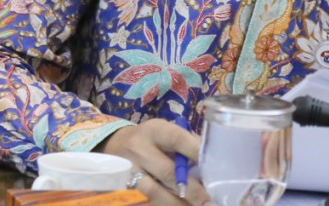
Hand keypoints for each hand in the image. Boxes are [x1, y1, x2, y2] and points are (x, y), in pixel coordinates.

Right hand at [95, 119, 209, 205]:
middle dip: (191, 189)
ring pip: (155, 192)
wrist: (115, 144)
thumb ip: (185, 142)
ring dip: (178, 203)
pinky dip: (166, 205)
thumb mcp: (165, 130)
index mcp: (155, 131)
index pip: (177, 139)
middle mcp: (140, 149)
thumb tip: (209, 159)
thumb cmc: (151, 138)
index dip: (195, 152)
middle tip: (209, 200)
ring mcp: (129, 171)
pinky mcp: (123, 187)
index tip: (213, 167)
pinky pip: (147, 200)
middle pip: (167, 172)